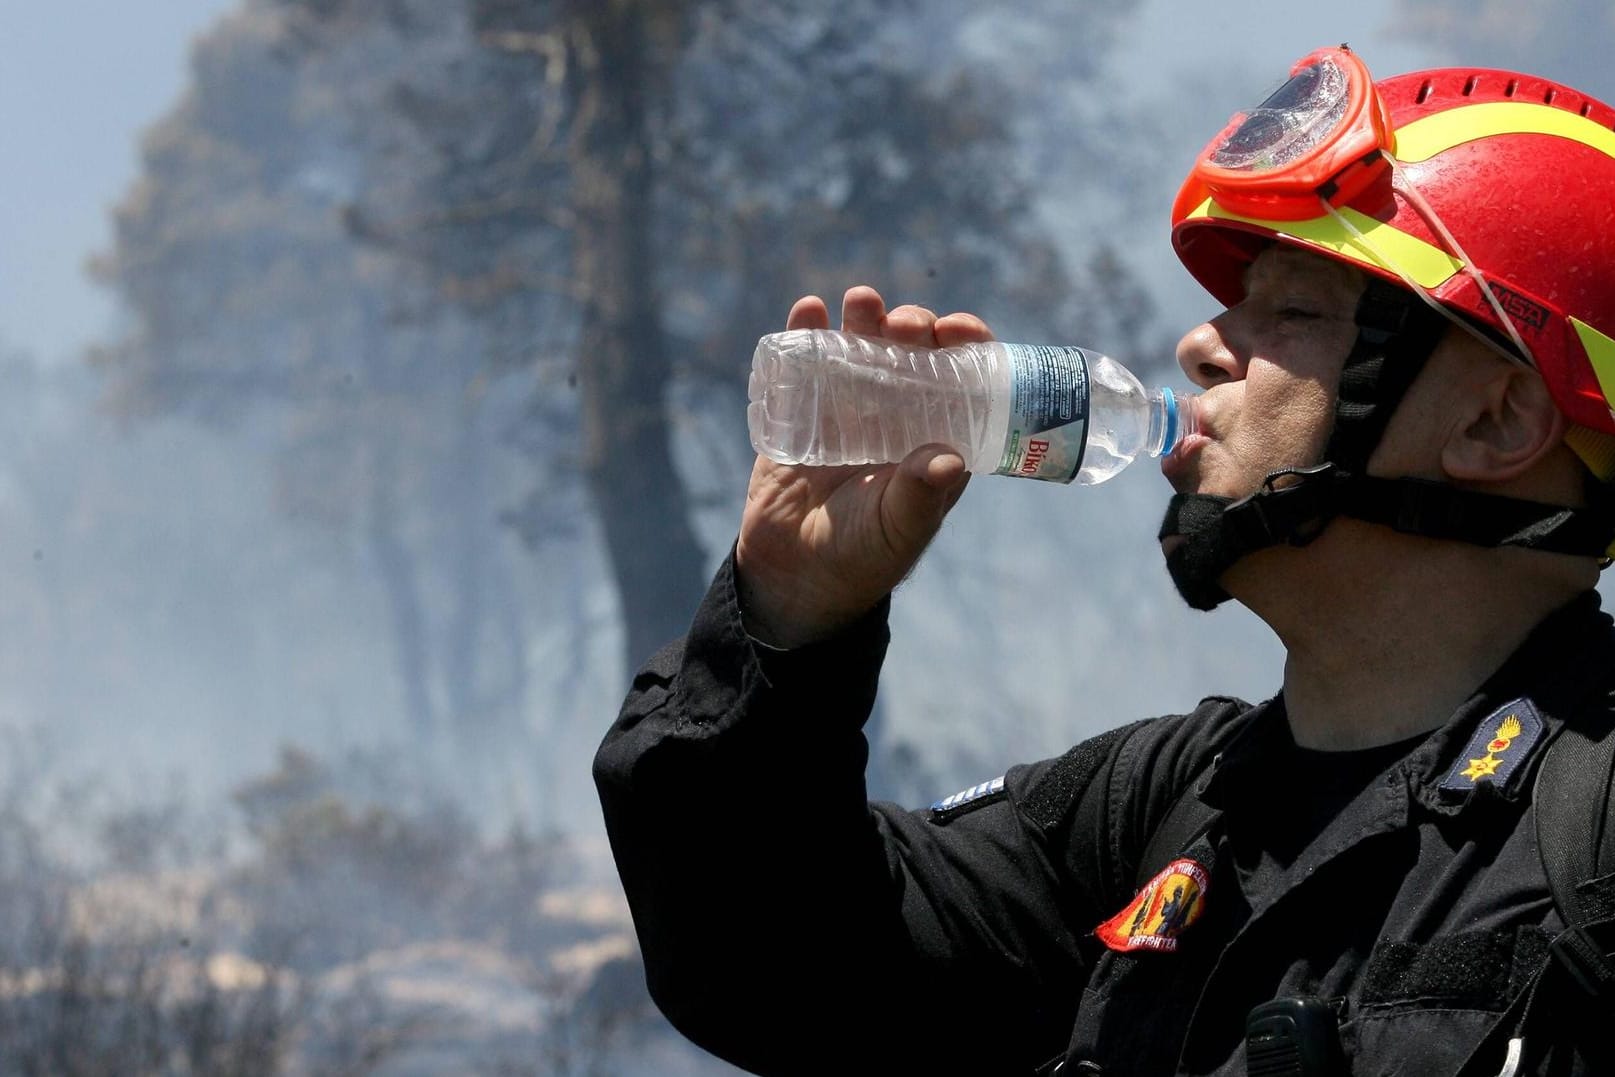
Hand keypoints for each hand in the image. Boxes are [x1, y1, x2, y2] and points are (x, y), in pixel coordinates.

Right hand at [735, 286, 993, 647]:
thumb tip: (949, 459)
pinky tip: (808, 310)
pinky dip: (807, 332)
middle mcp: (899, 417)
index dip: (967, 346)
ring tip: (862, 300)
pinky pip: (806, 364)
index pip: (963, 379)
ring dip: (865, 318)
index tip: (958, 329)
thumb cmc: (861, 558)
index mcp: (936, 438)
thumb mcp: (897, 529)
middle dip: (914, 326)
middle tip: (905, 324)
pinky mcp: (804, 413)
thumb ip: (920, 496)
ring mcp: (849, 411)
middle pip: (914, 353)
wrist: (794, 576)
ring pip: (863, 348)